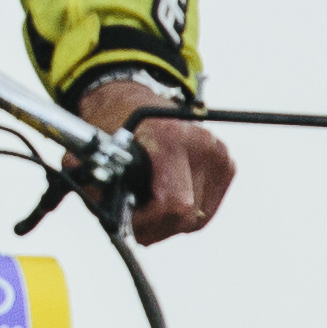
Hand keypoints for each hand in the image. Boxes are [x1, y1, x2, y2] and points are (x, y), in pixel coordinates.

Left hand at [80, 77, 234, 243]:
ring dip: (169, 223)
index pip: (172, 204)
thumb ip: (107, 190)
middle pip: (186, 215)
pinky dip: (184, 214)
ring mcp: (219, 154)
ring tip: (146, 211)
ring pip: (198, 218)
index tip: (125, 223)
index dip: (147, 223)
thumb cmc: (114, 126)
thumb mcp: (100, 155)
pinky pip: (206, 209)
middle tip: (133, 224)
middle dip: (155, 227)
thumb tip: (117, 223)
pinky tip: (164, 200)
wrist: (134, 100)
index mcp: (170, 137)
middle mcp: (201, 143)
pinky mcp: (226, 164)